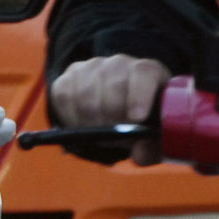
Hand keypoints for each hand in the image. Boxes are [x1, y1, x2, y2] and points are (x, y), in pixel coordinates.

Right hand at [48, 55, 171, 162]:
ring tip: (102, 130)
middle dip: (112, 121)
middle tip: (117, 136)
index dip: (139, 95)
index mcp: (149, 72)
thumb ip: (152, 148)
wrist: (120, 108)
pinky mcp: (70, 73)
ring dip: (91, 123)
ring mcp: (93, 65)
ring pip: (85, 96)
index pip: (143, 74)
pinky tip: (84, 123)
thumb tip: (138, 154)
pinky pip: (64, 96)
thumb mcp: (154, 137)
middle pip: (111, 90)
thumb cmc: (143, 121)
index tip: (136, 118)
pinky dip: (72, 117)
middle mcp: (121, 63)